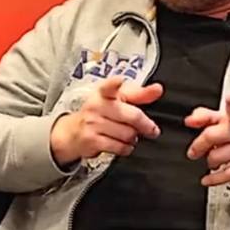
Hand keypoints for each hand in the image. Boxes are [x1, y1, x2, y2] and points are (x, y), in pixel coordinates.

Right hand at [49, 75, 163, 164]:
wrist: (72, 132)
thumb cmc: (99, 113)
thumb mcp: (117, 99)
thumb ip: (139, 94)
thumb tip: (158, 89)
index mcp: (104, 93)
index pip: (108, 86)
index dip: (114, 84)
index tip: (118, 81)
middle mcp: (97, 106)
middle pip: (132, 116)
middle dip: (146, 125)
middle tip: (151, 129)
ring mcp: (93, 124)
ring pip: (129, 134)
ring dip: (133, 138)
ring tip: (128, 135)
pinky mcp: (93, 140)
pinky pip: (120, 147)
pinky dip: (126, 148)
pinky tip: (122, 144)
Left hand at [185, 93, 229, 191]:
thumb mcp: (225, 123)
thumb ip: (206, 117)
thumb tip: (190, 119)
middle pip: (212, 135)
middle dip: (198, 145)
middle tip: (194, 151)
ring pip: (216, 156)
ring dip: (210, 161)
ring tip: (215, 161)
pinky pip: (227, 173)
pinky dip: (214, 178)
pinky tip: (208, 178)